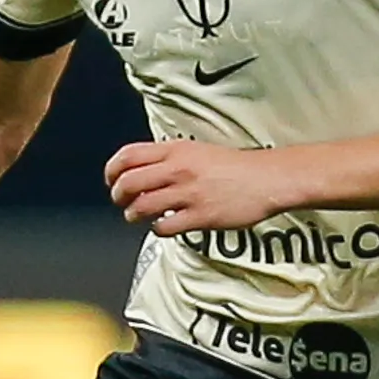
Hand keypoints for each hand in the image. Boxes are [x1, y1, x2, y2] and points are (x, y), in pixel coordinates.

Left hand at [105, 138, 298, 232]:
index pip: (128, 156)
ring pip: (142, 206)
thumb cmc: (234, 166)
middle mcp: (178, 169)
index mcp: (175, 150)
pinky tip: (164, 226)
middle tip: (121, 202)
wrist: (267, 179)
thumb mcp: (197, 150)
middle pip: (129, 183)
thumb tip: (141, 169)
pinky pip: (164, 227)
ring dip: (133, 214)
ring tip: (138, 216)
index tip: (111, 180)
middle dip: (117, 195)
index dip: (112, 170)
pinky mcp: (200, 216)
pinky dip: (158, 229)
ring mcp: (188, 194)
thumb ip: (169, 158)